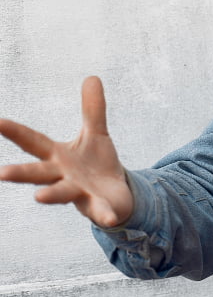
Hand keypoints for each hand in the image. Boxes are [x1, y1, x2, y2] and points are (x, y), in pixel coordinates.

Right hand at [0, 76, 133, 227]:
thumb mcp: (96, 133)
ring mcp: (79, 193)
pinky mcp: (99, 207)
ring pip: (62, 194)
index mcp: (58, 156)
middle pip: (38, 173)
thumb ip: (93, 109)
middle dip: (21, 173)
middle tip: (1, 173)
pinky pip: (102, 212)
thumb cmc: (96, 164)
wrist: (116, 195)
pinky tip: (110, 219)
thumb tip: (92, 77)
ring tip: (39, 197)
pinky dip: (105, 215)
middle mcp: (62, 176)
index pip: (33, 141)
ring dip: (52, 195)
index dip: (14, 131)